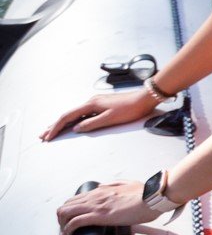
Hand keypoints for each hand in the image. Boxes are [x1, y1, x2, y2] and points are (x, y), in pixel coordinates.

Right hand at [42, 89, 159, 140]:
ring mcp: (96, 103)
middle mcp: (91, 101)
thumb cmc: (130, 108)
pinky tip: (72, 125)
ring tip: (53, 131)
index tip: (48, 136)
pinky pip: (83, 113)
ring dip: (63, 123)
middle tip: (43, 135)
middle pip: (69, 114)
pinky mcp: (102, 105)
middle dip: (55, 125)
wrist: (145, 98)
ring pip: (75, 114)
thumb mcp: (110, 118)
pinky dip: (74, 120)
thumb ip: (92, 124)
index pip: (68, 116)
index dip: (56, 127)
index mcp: (91, 104)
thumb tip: (76, 128)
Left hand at [56, 179, 159, 234]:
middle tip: (67, 227)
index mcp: (101, 190)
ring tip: (67, 232)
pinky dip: (68, 229)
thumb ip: (114, 184)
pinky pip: (75, 222)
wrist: (152, 197)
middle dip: (62, 218)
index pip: (75, 199)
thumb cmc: (144, 193)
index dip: (69, 210)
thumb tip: (104, 186)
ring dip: (62, 224)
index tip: (72, 219)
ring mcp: (96, 205)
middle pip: (65, 206)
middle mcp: (95, 196)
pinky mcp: (99, 215)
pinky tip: (69, 234)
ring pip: (65, 212)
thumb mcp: (127, 184)